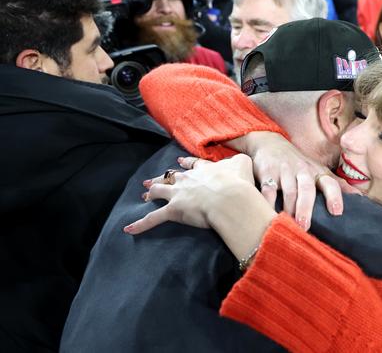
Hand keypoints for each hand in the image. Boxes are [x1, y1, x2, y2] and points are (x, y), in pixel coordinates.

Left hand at [124, 154, 256, 233]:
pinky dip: (140, 224)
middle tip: (154, 181)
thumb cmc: (239, 183)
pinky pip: (153, 219)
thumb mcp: (243, 164)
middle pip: (171, 176)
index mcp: (204, 170)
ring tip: (144, 195)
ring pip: (160, 191)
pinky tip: (129, 229)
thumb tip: (239, 161)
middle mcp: (188, 179)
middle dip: (162, 178)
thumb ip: (239, 161)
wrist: (230, 197)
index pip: (192, 165)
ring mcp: (178, 194)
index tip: (180, 162)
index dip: (186, 164)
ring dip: (151, 193)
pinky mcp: (173, 211)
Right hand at [230, 132, 359, 229]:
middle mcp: (302, 170)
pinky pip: (267, 188)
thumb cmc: (298, 163)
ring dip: (289, 208)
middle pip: (306, 189)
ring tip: (288, 224)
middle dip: (306, 207)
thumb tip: (361, 198)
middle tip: (305, 225)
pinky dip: (267, 201)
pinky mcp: (267, 173)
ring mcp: (284, 171)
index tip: (337, 212)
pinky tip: (267, 212)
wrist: (269, 142)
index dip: (334, 196)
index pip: (329, 183)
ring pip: (288, 190)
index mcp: (317, 172)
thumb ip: (337, 185)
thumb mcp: (318, 171)